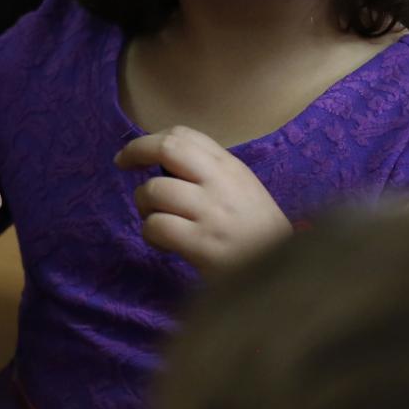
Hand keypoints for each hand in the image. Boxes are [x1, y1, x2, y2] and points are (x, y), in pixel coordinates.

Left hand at [117, 128, 287, 272]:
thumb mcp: (241, 190)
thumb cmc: (256, 232)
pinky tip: (164, 244)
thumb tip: (162, 163)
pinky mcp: (202, 244)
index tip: (135, 152)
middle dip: (136, 151)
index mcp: (231, 167)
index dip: (151, 139)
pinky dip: (151, 234)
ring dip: (144, 206)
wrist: (286, 273)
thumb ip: (208, 174)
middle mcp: (221, 183)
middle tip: (122, 164)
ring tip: (157, 220)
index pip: (185, 135)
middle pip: (168, 148)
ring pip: (154, 191)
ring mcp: (212, 212)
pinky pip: (156, 226)